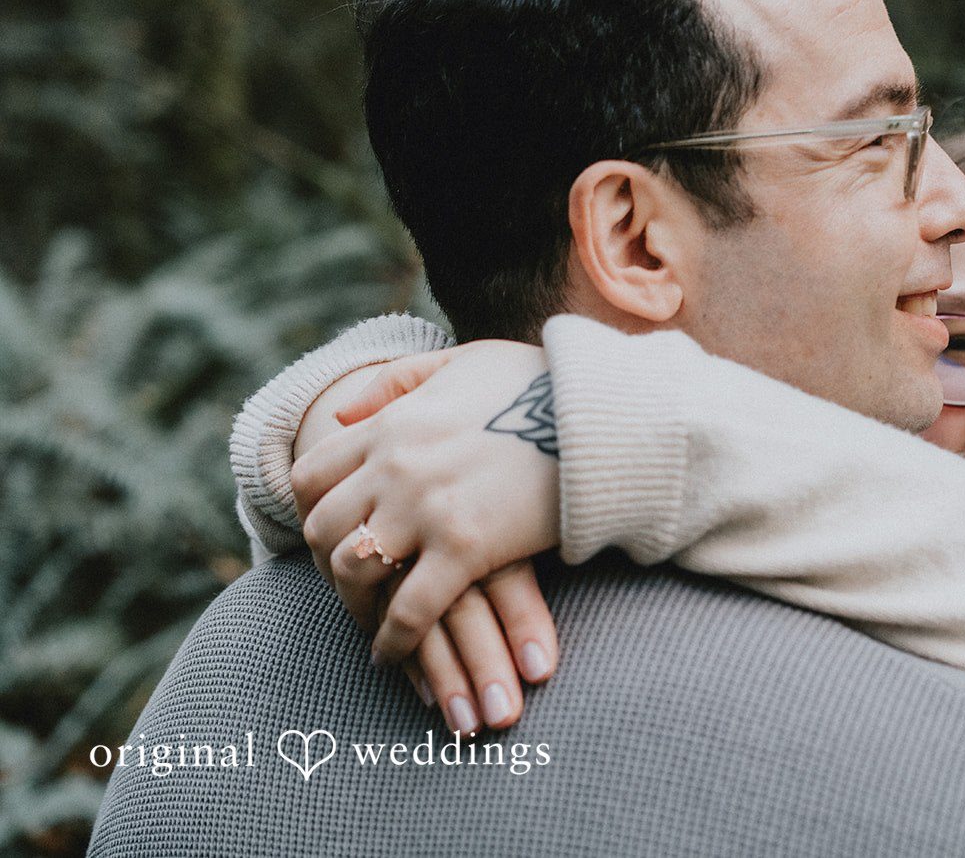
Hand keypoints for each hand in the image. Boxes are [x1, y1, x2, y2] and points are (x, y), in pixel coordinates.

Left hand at [290, 341, 562, 720]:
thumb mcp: (461, 361)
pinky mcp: (466, 548)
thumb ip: (398, 381)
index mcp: (392, 424)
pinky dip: (394, 640)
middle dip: (328, 564)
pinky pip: (409, 610)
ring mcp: (426, 508)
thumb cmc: (542, 384)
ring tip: (372, 625)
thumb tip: (344, 412)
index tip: (332, 537)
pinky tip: (395, 654)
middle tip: (350, 589)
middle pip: (323, 528)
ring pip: (355, 571)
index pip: (312, 475)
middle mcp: (395, 466)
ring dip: (355, 605)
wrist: (602, 413)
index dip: (314, 512)